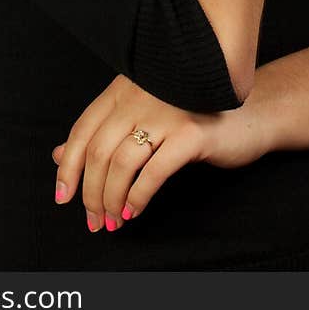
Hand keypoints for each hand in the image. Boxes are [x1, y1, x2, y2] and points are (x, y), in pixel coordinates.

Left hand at [50, 73, 268, 232]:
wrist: (250, 114)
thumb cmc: (192, 118)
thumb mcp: (143, 120)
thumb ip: (102, 133)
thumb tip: (58, 156)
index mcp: (125, 89)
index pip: (83, 128)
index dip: (68, 166)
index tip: (63, 196)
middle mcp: (142, 95)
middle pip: (98, 150)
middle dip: (89, 192)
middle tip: (92, 220)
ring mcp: (167, 112)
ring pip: (121, 163)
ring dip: (110, 199)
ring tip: (112, 221)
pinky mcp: (191, 133)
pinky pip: (153, 171)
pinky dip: (138, 196)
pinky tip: (134, 210)